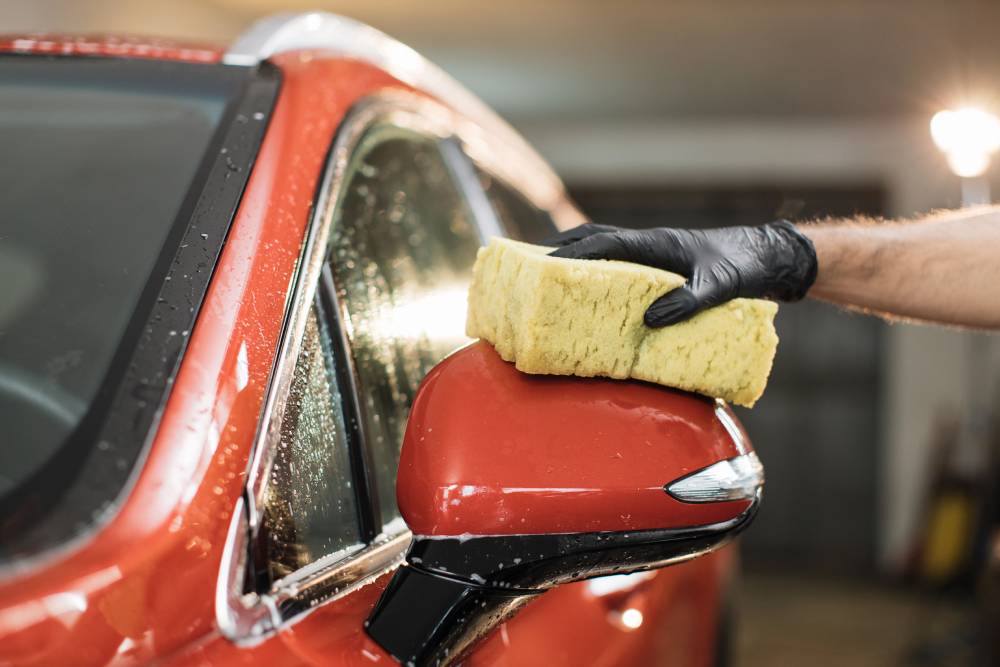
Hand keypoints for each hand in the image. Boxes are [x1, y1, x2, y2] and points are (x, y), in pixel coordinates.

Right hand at [545, 221, 816, 325]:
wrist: (766, 257)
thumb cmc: (743, 267)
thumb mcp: (719, 287)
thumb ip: (687, 302)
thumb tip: (649, 320)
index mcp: (656, 243)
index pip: (605, 244)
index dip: (573, 254)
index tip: (543, 264)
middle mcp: (650, 243)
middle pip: (596, 239)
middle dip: (563, 250)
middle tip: (531, 263)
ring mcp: (654, 252)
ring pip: (606, 248)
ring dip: (578, 256)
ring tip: (550, 274)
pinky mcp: (661, 265)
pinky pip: (620, 263)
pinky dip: (599, 269)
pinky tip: (591, 289)